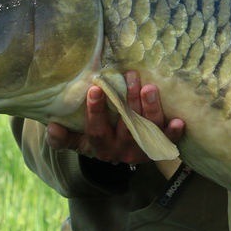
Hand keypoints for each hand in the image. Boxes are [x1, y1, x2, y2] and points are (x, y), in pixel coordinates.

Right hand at [45, 71, 185, 163]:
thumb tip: (52, 127)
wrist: (118, 154)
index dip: (96, 111)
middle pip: (126, 127)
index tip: (96, 89)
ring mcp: (142, 149)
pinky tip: (179, 121)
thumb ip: (63, 136)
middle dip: (129, 102)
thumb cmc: (96, 137)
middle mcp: (121, 150)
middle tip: (131, 77)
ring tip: (150, 88)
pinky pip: (168, 141)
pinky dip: (173, 133)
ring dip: (150, 109)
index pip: (96, 130)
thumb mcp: (77, 139)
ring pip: (147, 130)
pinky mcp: (158, 147)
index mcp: (100, 147)